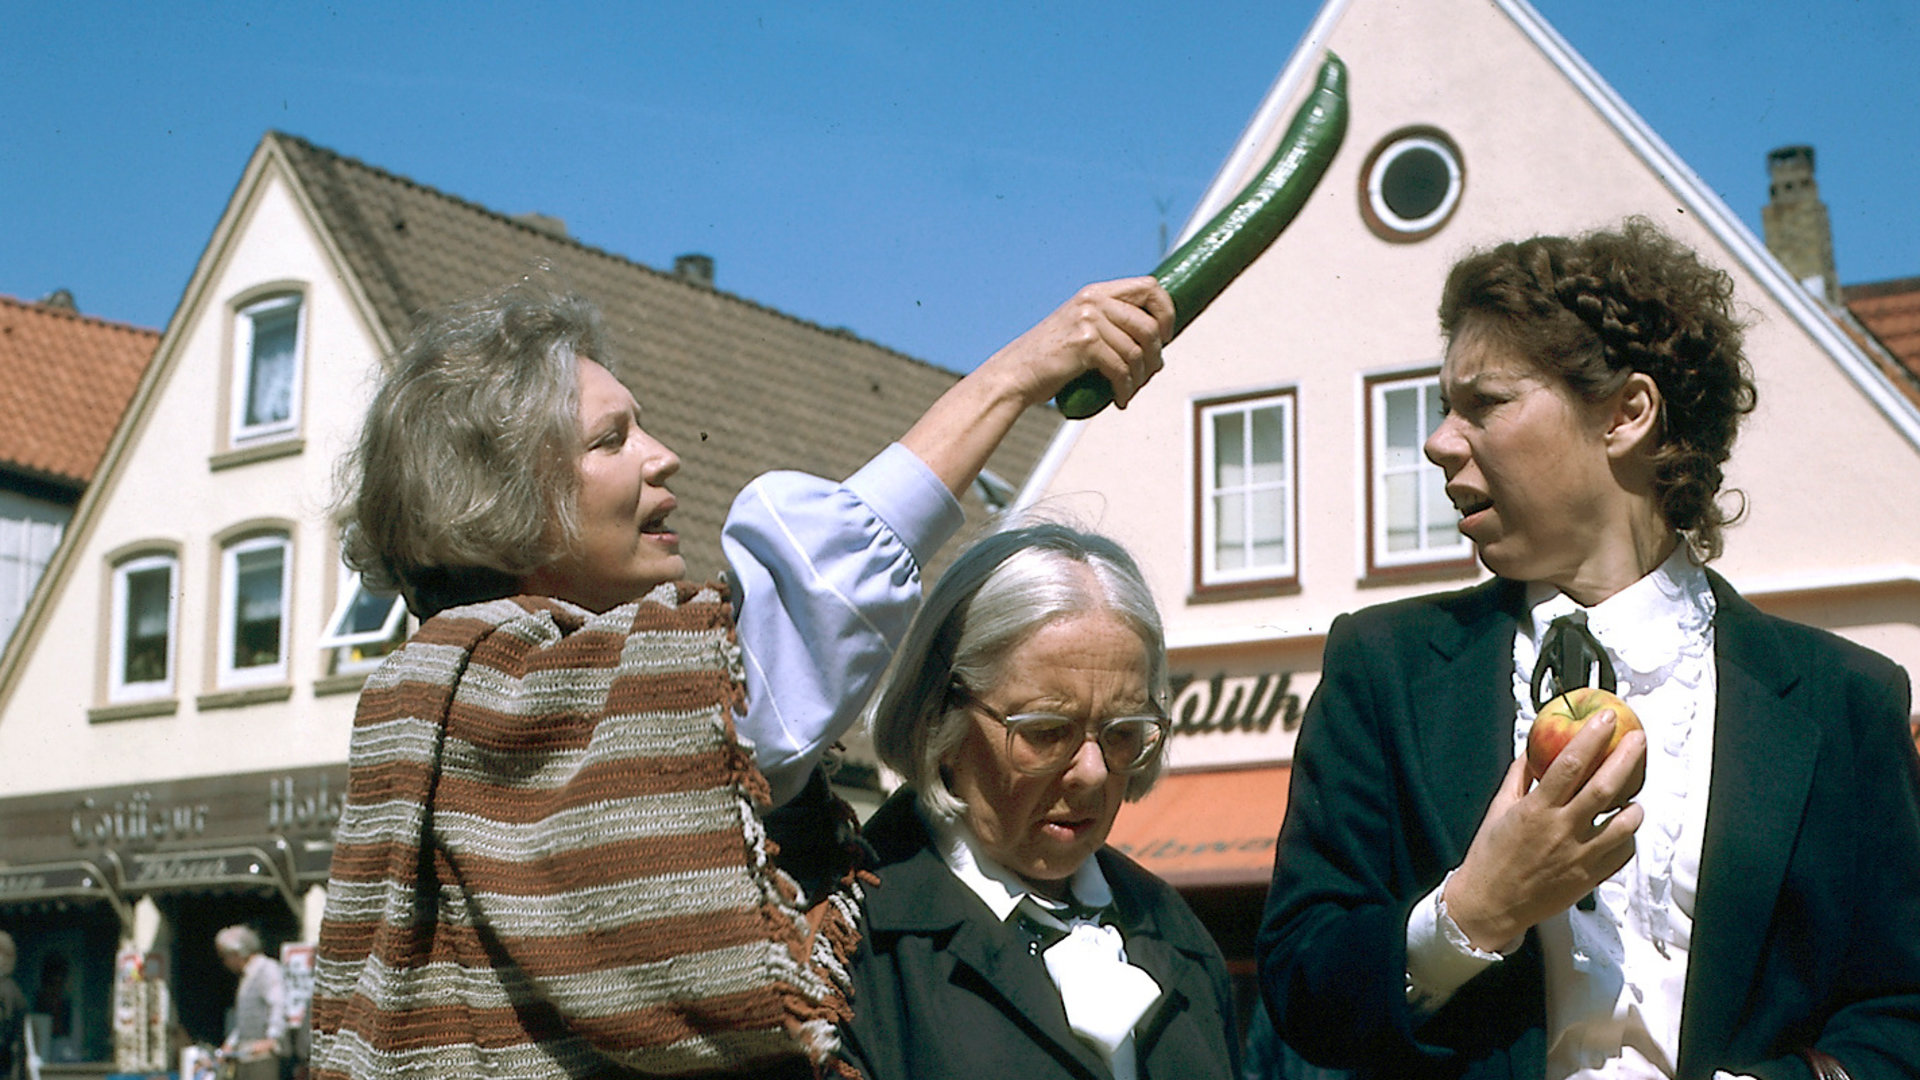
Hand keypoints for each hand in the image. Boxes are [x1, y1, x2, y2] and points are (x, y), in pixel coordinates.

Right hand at [897, 276, 1173, 496]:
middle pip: (1149, 325)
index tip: (1166, 335)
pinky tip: (1121, 400)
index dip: (1167, 311)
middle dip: (1157, 354)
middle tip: (1150, 372)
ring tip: (1131, 390)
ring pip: (1138, 351)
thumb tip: (1156, 337)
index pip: (1150, 286)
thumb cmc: (1051, 359)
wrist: (1015, 375)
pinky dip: (1125, 390)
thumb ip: (1110, 324)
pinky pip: (1121, 370)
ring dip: (1141, 377)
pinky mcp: (1084, 344)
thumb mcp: (1082, 329)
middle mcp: (1093, 300)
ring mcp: (1089, 320)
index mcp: (1096, 292)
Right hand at [1443, 710, 1646, 950]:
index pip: (1570, 764)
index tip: (1605, 719)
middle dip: (1627, 757)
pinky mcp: (1590, 878)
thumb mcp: (1498, 809)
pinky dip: (1628, 837)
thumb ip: (1519, 777)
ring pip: (1624, 824)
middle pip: (1605, 787)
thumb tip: (1534, 750)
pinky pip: (1622, 853)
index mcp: (1536, 810)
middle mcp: (1561, 831)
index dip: (1592, 737)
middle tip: (1637, 740)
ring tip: (1634, 794)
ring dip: (1635, 804)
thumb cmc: (1491, 857)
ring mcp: (1579, 856)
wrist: (1491, 905)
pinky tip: (1621, 829)